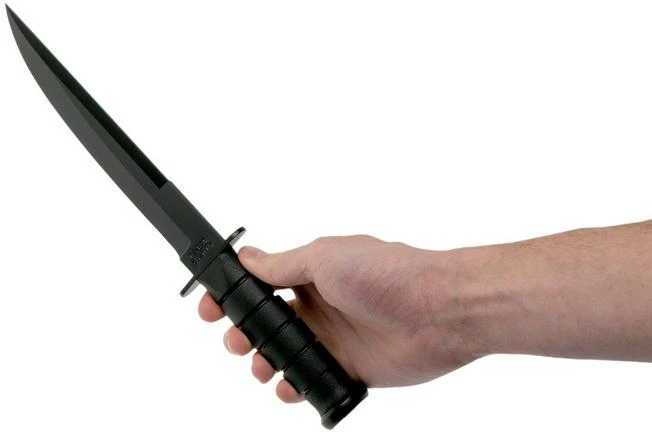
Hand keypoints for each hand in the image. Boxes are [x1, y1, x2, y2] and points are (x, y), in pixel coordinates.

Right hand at [198, 235, 480, 402]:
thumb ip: (283, 265)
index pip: (260, 286)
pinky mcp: (348, 368)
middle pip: (265, 325)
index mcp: (311, 275)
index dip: (231, 297)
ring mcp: (333, 339)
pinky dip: (295, 388)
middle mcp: (319, 306)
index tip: (208, 306)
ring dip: (264, 363)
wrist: (437, 311)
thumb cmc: (388, 274)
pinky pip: (312, 382)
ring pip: (283, 356)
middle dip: (242, 334)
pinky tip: (289, 386)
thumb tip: (247, 257)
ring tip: (263, 366)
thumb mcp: (325, 258)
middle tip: (236, 340)